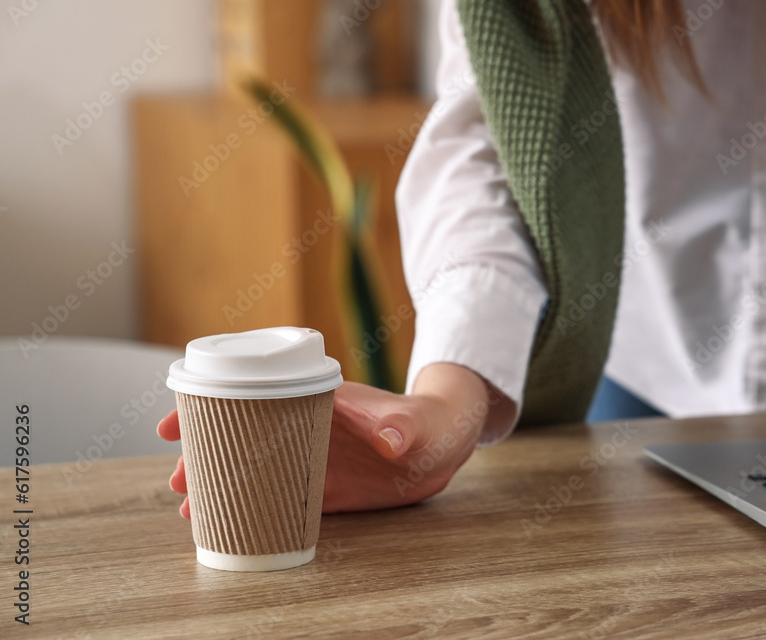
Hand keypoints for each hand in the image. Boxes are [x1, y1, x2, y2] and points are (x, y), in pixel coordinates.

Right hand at [157, 363, 505, 516]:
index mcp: (315, 397)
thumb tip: (391, 439)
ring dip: (219, 483)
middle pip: (242, 433)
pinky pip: (275, 495)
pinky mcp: (319, 486)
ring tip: (189, 508)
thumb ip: (401, 426)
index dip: (211, 405)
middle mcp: (303, 424)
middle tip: (176, 480)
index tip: (176, 422)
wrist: (440, 447)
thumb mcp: (415, 420)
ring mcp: (308, 455)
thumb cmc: (427, 421)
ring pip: (252, 466)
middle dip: (204, 454)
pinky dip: (249, 506)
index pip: (252, 394)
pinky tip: (223, 522)